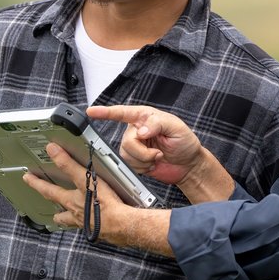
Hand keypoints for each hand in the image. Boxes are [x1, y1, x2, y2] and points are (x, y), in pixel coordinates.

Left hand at [23, 142, 128, 233]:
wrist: (124, 225)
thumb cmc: (106, 204)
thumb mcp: (85, 180)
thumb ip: (68, 165)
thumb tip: (52, 150)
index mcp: (71, 202)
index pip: (49, 190)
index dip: (37, 183)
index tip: (28, 178)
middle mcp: (76, 214)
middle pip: (60, 212)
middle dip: (53, 208)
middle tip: (47, 205)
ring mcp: (88, 224)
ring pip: (73, 222)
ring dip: (68, 219)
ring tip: (66, 217)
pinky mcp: (100, 230)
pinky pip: (91, 227)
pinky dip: (90, 224)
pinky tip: (95, 222)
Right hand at [88, 104, 205, 187]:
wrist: (188, 165)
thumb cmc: (185, 142)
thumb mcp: (176, 127)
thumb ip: (157, 124)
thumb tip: (140, 131)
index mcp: (144, 117)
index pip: (121, 113)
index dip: (105, 112)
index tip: (90, 112)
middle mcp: (136, 130)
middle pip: (126, 142)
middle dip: (143, 151)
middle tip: (158, 153)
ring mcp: (134, 146)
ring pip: (126, 155)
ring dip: (144, 160)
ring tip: (157, 157)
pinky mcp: (134, 161)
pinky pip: (129, 165)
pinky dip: (143, 167)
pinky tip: (153, 164)